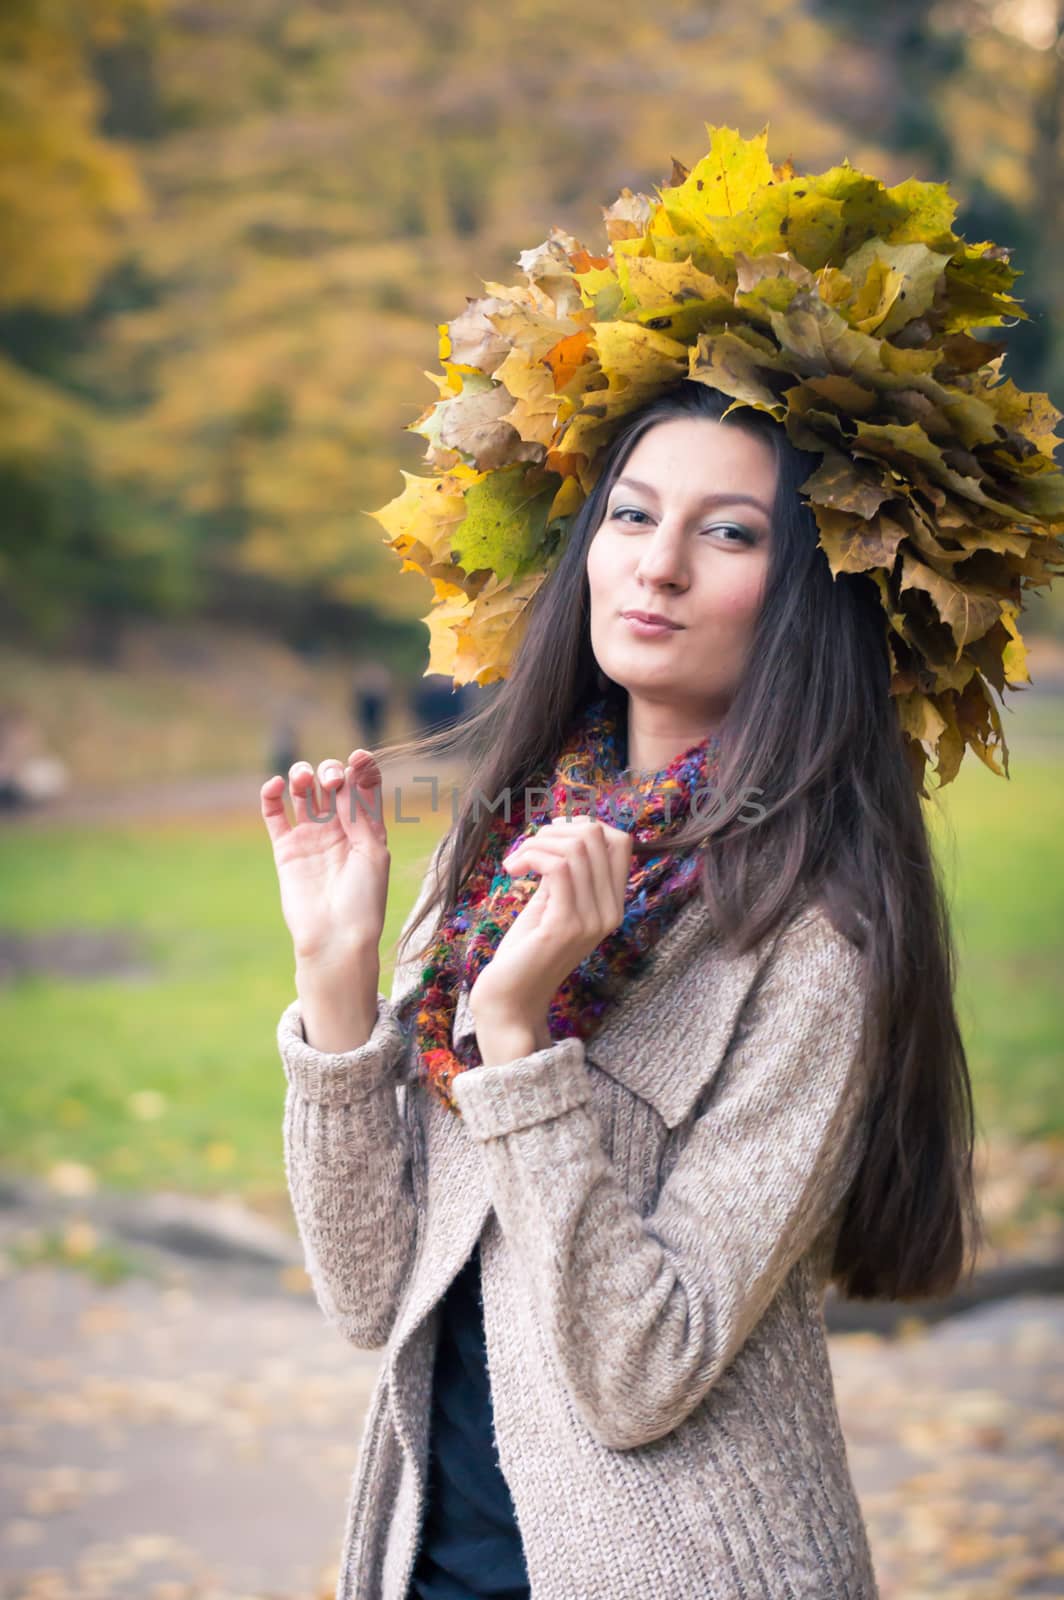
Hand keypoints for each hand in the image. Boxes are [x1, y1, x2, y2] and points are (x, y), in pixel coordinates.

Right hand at [260, 750, 389, 970]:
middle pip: (332, 783)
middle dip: (331, 772)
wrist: (335, 936)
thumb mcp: (372, 852)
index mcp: (368, 827)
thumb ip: (358, 815)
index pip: (365, 786)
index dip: (362, 767)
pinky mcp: (286, 848)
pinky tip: (276, 785)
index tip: (359, 757)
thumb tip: (343, 779)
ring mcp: (311, 836)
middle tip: (331, 781)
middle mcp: (339, 827)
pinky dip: (272, 794)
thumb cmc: (364, 899)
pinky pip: (274, 814)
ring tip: (303, 780)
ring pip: (303, 792)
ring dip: (302, 775)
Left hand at [469, 816, 631, 1040]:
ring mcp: (592, 919)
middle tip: (525, 851)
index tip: (551, 836)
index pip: (621, 842)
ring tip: (515, 863)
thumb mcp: (552, 904)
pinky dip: (531, 856)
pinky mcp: (566, 925)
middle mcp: (610, 911)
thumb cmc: (526, 952)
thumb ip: (565, 874)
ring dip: (536, 844)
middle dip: (554, 831)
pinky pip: (556, 866)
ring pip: (576, 848)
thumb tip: (563, 831)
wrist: (512, 1000)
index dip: (584, 825)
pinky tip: (513, 871)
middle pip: (597, 836)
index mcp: (612, 904)